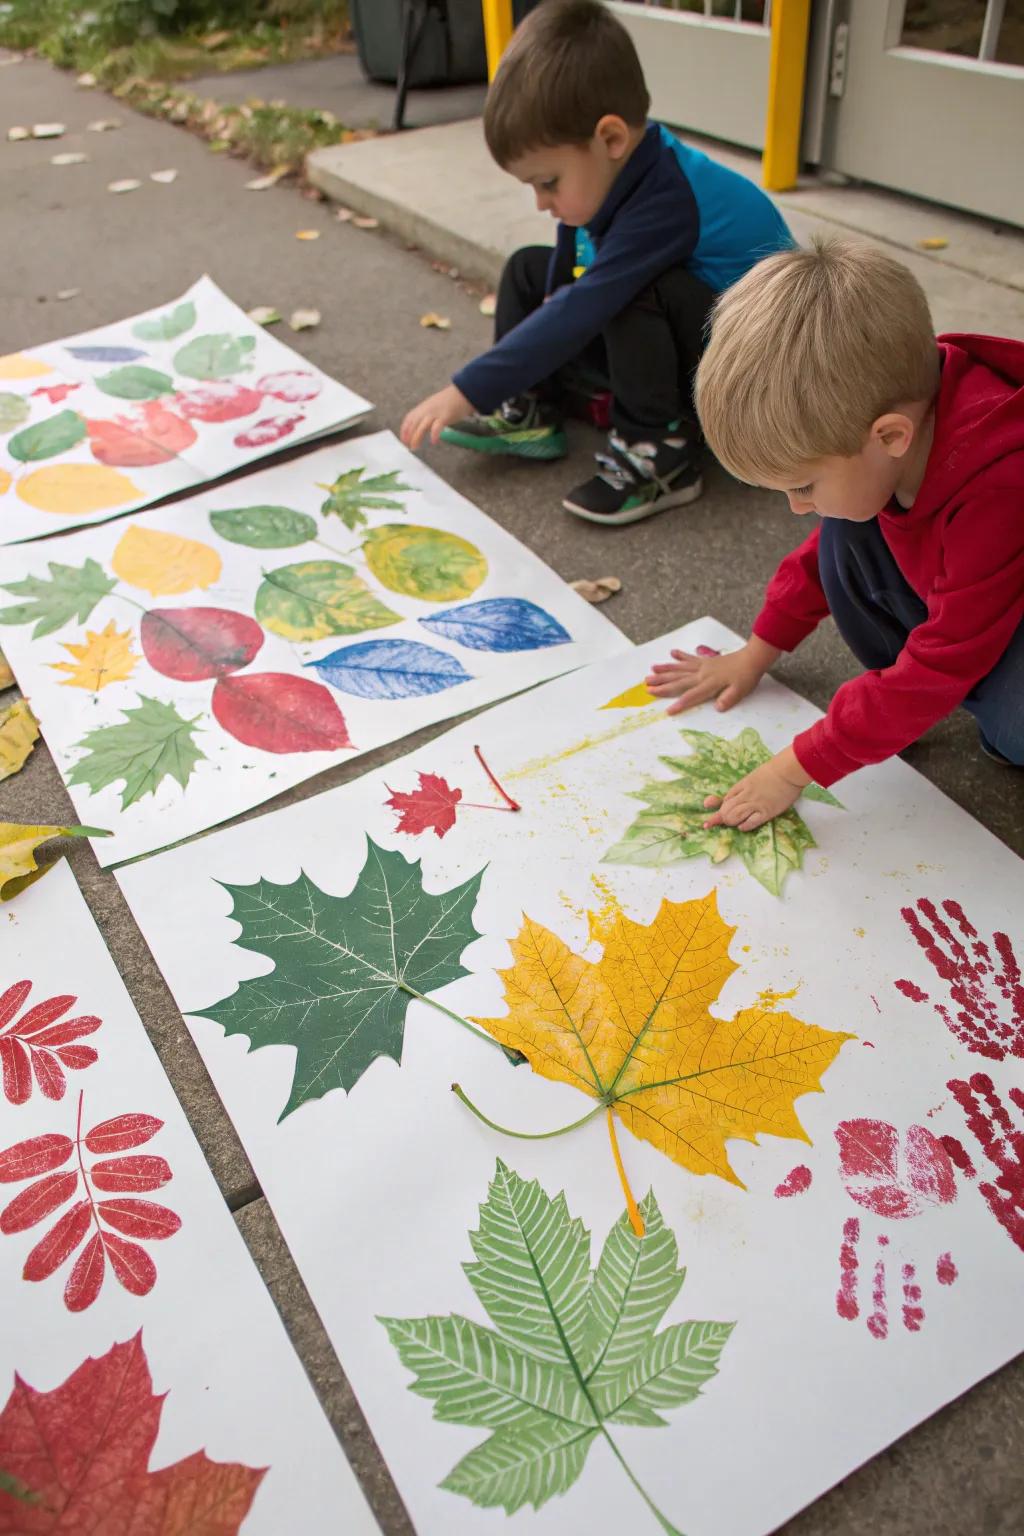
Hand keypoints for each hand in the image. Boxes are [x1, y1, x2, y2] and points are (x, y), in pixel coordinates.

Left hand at [401, 384, 471, 450]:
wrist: (461, 394)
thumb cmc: (448, 402)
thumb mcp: (432, 407)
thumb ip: (425, 416)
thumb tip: (420, 428)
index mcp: (422, 408)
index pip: (408, 419)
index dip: (404, 430)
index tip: (403, 440)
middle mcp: (426, 410)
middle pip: (413, 424)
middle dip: (409, 436)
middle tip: (409, 446)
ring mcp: (435, 413)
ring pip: (422, 426)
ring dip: (417, 437)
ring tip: (415, 447)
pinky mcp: (444, 417)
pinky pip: (437, 427)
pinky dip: (434, 434)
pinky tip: (433, 442)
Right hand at [645, 637, 778, 715]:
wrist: (752, 658)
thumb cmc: (746, 677)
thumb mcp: (740, 691)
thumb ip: (728, 698)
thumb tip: (718, 707)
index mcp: (710, 683)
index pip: (692, 696)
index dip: (680, 704)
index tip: (667, 711)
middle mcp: (702, 674)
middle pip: (679, 681)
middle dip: (662, 685)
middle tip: (647, 687)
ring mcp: (703, 666)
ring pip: (680, 668)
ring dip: (665, 670)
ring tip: (651, 671)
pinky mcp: (705, 661)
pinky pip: (690, 658)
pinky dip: (680, 656)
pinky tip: (671, 653)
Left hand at [702, 749, 810, 832]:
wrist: (788, 771)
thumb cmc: (773, 772)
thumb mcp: (754, 776)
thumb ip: (744, 786)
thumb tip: (734, 796)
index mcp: (743, 785)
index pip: (726, 799)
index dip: (719, 807)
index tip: (713, 813)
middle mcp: (746, 795)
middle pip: (727, 809)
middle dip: (720, 817)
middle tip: (717, 823)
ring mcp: (755, 804)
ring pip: (735, 816)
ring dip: (730, 822)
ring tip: (732, 824)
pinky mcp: (766, 812)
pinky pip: (751, 822)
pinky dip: (744, 826)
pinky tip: (742, 826)